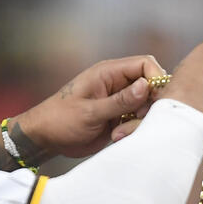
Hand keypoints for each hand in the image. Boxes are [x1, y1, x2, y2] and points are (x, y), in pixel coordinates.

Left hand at [11, 55, 168, 160]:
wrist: (46, 138)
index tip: (155, 100)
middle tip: (136, 120)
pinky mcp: (119, 118)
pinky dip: (133, 130)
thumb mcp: (90, 112)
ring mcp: (119, 102)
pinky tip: (117, 137)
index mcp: (109, 73)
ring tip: (119, 132)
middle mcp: (117, 84)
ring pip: (146, 106)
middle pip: (150, 86)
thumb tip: (146, 86)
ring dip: (139, 121)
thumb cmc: (61, 120)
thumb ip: (120, 101)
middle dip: (149, 105)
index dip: (156, 79)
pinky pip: (137, 121)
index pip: (145, 64)